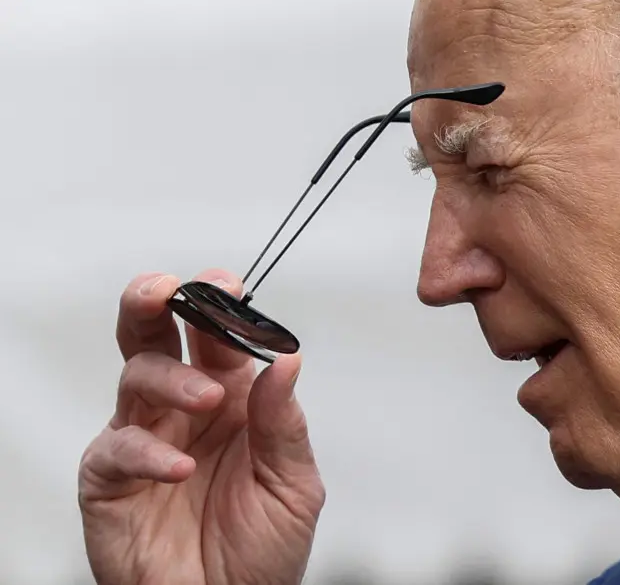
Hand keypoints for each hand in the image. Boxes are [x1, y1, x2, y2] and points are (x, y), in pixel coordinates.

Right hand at [78, 269, 325, 584]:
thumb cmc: (261, 550)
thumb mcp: (292, 485)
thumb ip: (285, 423)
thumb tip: (287, 358)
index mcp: (232, 397)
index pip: (217, 336)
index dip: (218, 304)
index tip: (228, 286)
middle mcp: (182, 408)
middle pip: (155, 336)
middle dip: (154, 301)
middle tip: (168, 288)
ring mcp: (143, 439)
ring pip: (136, 377)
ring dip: (173, 378)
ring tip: (209, 400)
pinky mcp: (109, 481)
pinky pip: (117, 449)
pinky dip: (148, 452)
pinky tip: (181, 468)